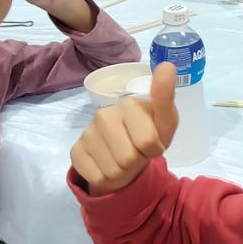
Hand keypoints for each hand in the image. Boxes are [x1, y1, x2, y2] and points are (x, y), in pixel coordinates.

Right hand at [71, 61, 179, 194]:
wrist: (124, 154)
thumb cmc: (148, 136)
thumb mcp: (165, 123)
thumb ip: (166, 97)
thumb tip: (167, 65)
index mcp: (129, 104)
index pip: (147, 140)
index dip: (154, 149)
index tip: (153, 144)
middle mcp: (104, 114)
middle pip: (129, 158)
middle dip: (137, 162)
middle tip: (137, 153)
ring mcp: (87, 132)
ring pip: (113, 170)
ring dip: (123, 172)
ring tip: (123, 159)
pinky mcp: (75, 151)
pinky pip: (97, 176)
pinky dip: (106, 178)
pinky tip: (107, 164)